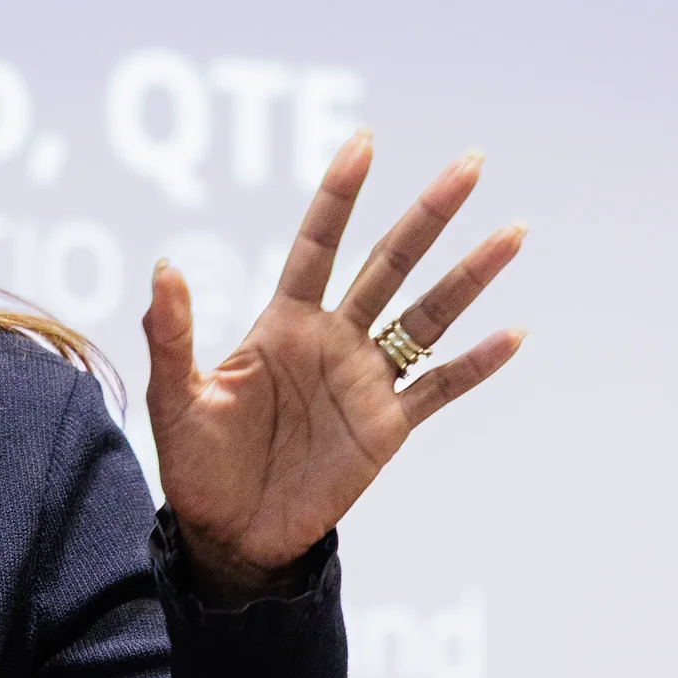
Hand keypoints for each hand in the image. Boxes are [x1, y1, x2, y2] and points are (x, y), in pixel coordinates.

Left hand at [144, 133, 524, 601]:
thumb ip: (171, 335)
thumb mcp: (176, 397)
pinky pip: (439, 388)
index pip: (318, 245)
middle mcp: (332, 340)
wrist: (228, 534)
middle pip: (388, 264)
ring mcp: (364, 381)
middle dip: (427, 215)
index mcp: (282, 324)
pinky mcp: (387, 427)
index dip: (339, 196)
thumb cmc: (196, 464)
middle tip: (470, 162)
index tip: (365, 143)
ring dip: (469, 276)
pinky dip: (475, 363)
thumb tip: (164, 266)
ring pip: (426, 316)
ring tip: (513, 232)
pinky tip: (514, 332)